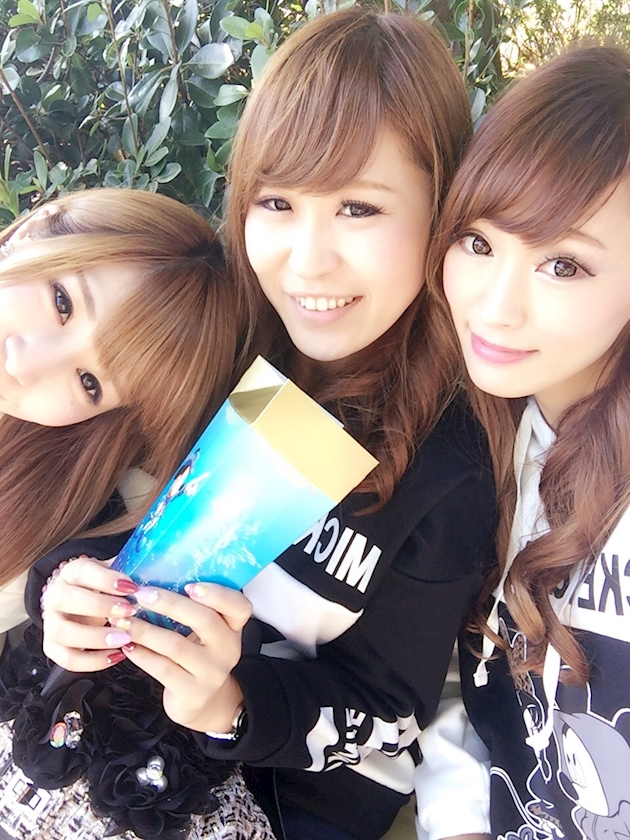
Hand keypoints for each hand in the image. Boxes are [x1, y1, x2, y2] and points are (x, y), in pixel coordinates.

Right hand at [41, 555, 140, 671]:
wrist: (81, 603)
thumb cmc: (104, 588)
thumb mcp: (114, 574)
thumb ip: (130, 572)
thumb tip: (157, 572)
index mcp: (71, 573)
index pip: (82, 571)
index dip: (106, 579)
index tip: (131, 587)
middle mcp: (55, 596)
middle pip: (66, 599)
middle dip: (99, 606)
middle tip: (129, 611)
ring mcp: (50, 623)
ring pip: (63, 632)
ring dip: (95, 637)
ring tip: (124, 638)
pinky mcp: (52, 647)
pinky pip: (68, 659)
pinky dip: (93, 660)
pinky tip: (118, 655)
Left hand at [112, 583, 251, 733]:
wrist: (203, 702)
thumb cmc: (198, 655)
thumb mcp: (206, 633)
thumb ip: (192, 609)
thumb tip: (154, 578)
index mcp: (233, 627)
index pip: (239, 606)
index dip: (217, 594)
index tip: (190, 585)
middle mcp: (228, 649)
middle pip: (204, 620)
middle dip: (170, 604)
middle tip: (141, 594)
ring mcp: (211, 673)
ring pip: (176, 646)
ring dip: (146, 630)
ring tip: (123, 620)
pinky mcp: (192, 692)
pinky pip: (162, 669)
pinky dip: (141, 655)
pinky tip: (127, 645)